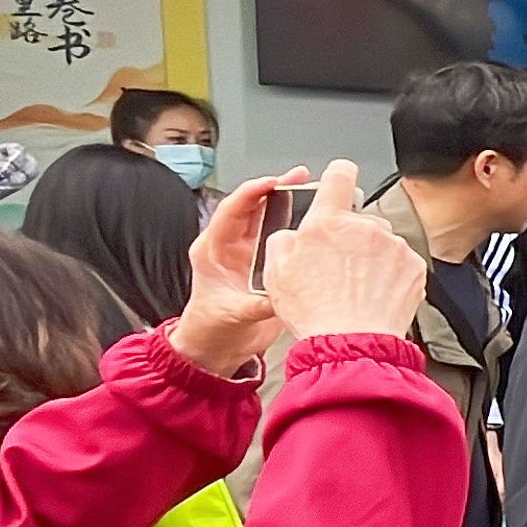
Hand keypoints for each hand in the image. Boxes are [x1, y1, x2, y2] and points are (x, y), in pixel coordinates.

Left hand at [165, 170, 300, 375]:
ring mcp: (249, 254)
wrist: (216, 348)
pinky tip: (315, 223)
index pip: (233, 209)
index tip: (275, 181)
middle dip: (277, 188)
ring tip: (312, 190)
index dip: (254, 192)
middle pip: (254, 206)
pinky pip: (282, 238)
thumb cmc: (211, 329)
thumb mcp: (232, 314)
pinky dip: (297, 227)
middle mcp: (231, 246)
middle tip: (301, 177)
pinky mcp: (265, 264)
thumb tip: (281, 294)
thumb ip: (256, 304)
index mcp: (213, 249)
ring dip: (289, 203)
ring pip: (269, 218)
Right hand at [262, 160, 427, 342]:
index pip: (339, 175)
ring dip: (371, 256)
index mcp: (329, 221)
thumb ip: (285, 239)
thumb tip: (295, 233)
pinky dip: (390, 274)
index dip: (337, 175)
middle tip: (337, 266)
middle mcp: (366, 227)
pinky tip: (374, 294)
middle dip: (349, 236)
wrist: (351, 343)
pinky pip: (400, 262)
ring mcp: (393, 246)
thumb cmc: (315, 312)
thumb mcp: (276, 270)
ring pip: (381, 242)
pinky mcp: (414, 267)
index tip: (338, 179)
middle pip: (359, 218)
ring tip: (355, 287)